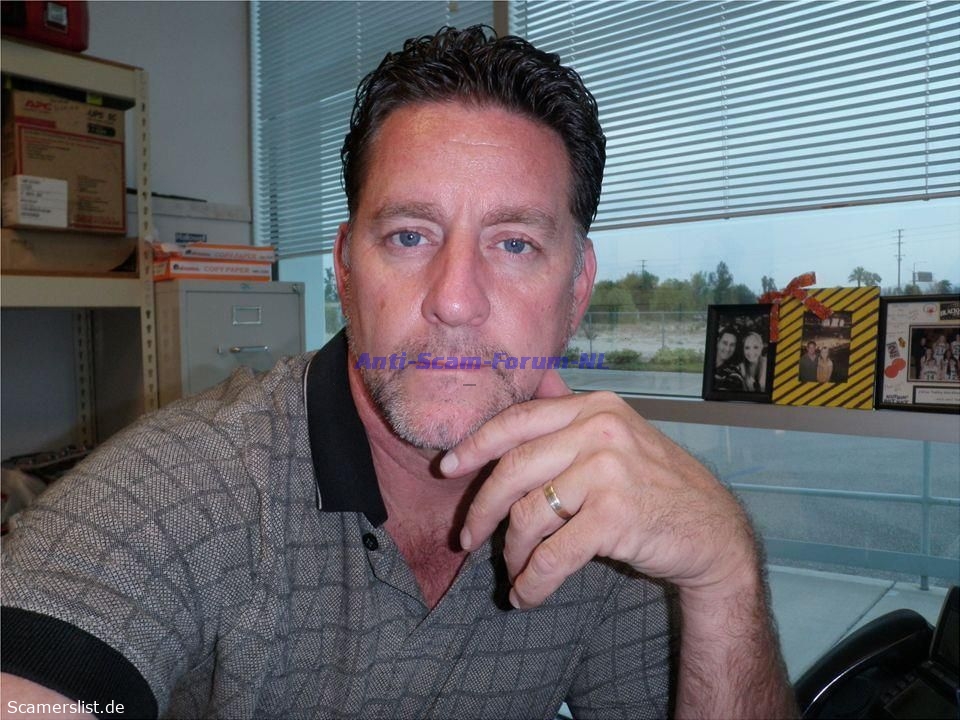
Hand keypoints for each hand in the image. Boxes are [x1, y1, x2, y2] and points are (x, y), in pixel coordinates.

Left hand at [442, 370, 757, 608]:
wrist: (713, 532)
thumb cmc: (655, 489)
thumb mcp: (617, 441)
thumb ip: (568, 432)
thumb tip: (499, 440)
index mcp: (594, 407)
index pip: (518, 420)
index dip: (476, 445)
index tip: (448, 467)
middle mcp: (599, 430)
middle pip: (513, 468)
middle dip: (482, 508)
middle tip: (467, 536)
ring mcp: (608, 471)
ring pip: (528, 514)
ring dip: (511, 553)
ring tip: (512, 572)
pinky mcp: (614, 516)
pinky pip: (551, 555)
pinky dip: (532, 581)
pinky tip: (527, 595)